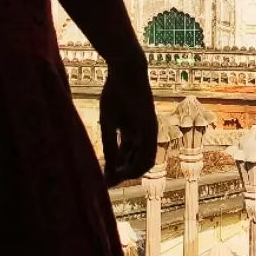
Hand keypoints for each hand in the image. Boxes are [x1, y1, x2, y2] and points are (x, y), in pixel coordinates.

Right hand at [100, 53, 157, 186]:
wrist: (125, 72)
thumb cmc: (115, 93)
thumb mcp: (109, 124)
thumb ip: (110, 146)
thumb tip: (109, 169)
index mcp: (134, 132)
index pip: (127, 156)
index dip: (117, 169)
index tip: (104, 179)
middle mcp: (144, 134)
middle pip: (137, 162)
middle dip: (123, 174)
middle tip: (108, 183)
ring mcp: (150, 132)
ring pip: (145, 162)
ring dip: (130, 173)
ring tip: (113, 178)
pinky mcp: (151, 128)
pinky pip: (147, 153)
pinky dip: (135, 165)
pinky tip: (122, 170)